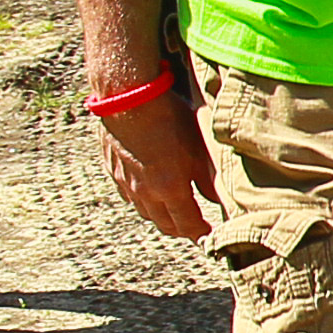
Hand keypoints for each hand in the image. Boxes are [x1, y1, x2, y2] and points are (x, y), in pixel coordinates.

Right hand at [98, 94, 220, 240]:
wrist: (128, 96)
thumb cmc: (170, 118)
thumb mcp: (198, 148)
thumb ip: (209, 179)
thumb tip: (220, 199)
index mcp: (170, 190)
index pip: (188, 226)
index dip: (201, 234)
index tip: (210, 235)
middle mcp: (145, 193)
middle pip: (165, 224)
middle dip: (182, 229)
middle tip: (194, 226)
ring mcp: (125, 183)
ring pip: (145, 211)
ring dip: (161, 215)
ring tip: (174, 209)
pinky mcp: (112, 169)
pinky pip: (128, 195)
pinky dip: (142, 199)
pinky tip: (149, 190)